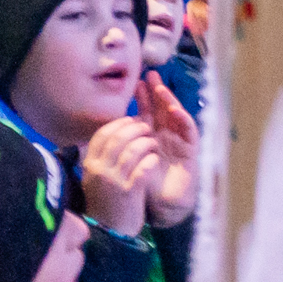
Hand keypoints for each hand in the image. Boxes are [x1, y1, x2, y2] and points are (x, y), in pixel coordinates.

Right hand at [79, 111, 161, 238]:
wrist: (108, 232)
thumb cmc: (105, 203)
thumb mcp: (94, 178)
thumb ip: (99, 159)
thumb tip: (110, 137)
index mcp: (90, 164)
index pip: (102, 135)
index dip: (118, 124)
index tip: (130, 120)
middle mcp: (99, 170)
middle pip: (118, 139)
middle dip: (135, 129)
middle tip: (147, 127)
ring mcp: (114, 181)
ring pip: (132, 151)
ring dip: (145, 143)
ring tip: (153, 142)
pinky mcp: (129, 192)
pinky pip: (142, 169)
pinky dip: (150, 161)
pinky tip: (154, 160)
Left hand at [128, 75, 201, 224]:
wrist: (161, 207)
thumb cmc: (144, 183)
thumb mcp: (126, 162)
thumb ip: (115, 148)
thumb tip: (91, 135)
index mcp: (150, 137)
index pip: (147, 112)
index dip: (142, 98)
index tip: (135, 82)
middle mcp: (166, 137)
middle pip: (163, 109)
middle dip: (158, 92)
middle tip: (151, 74)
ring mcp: (179, 143)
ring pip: (177, 117)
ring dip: (171, 102)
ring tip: (161, 89)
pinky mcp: (191, 152)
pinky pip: (190, 133)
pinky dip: (184, 120)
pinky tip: (176, 110)